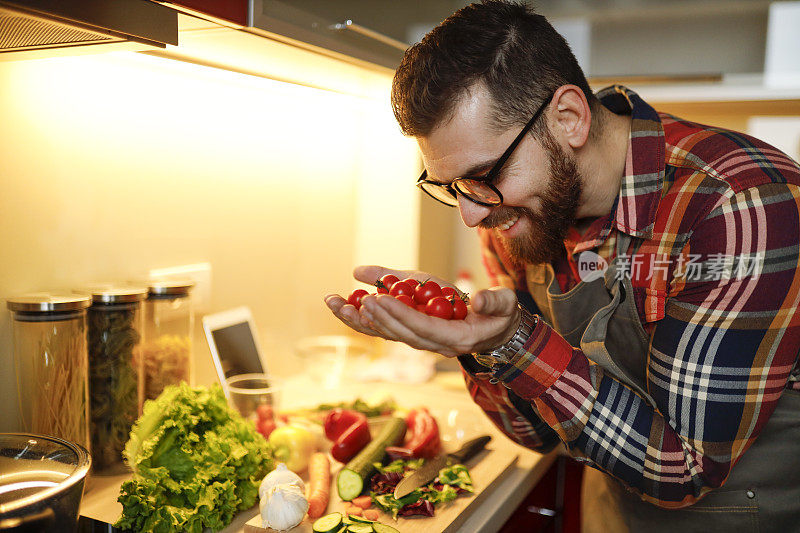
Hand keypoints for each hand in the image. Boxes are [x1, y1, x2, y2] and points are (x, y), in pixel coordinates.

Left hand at [324, 265, 520, 357]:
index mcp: (457, 338)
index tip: (382, 299)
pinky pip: (385, 328)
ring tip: (336, 303)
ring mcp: (422, 341)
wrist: (495, 332)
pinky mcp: (413, 333)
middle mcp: (435, 345)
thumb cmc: (500, 315)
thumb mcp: (503, 304)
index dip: (401, 315)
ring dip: (360, 320)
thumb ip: (494, 301)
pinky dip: (364, 318)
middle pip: (399, 334)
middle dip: (375, 317)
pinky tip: (344, 305)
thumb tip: (480, 298)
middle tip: (355, 300)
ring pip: (387, 333)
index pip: (424, 328)